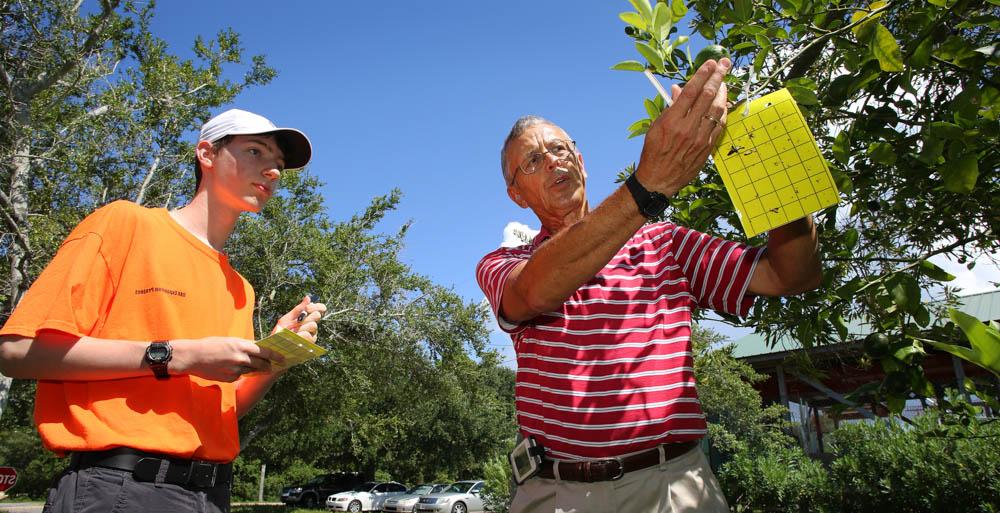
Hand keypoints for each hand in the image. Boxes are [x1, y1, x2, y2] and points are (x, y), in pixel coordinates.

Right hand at [170, 337, 283, 382]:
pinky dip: (238, 373)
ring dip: (254, 369)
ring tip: (251, 367)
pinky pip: (239, 376)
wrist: (192, 356)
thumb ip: (243, 346)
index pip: (264, 351)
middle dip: (268, 365)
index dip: (275, 356)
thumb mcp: (229, 341)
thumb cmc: (210, 345)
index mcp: (242, 346)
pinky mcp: (230, 378)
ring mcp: (235, 370)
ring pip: (251, 370)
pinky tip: (229, 369)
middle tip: (272, 366)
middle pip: (261, 364)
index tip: (283, 358)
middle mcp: (241, 358)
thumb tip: (256, 349)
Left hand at [273, 295, 327, 342]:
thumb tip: (308, 297)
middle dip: (307, 316)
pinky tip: (295, 336)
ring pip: (313, 325)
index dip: (318, 306)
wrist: (275, 346)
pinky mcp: (310, 344)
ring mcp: (312, 335)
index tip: (308, 308)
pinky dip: (301, 334)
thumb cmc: (280, 332)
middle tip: (298, 320)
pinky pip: (308, 335)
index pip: (318, 309)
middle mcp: (311, 326)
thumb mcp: (287, 318)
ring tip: (294, 331)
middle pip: (316, 316)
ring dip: (302, 326)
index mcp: (307, 318)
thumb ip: (298, 309)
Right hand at [635, 57, 730, 195]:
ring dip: (723, 92)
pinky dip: (723, 111)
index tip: (710, 63)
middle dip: (718, 77)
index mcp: (672, 121)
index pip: (691, 91)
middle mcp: (688, 128)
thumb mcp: (655, 127)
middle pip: (708, 96)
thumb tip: (678, 89)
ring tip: (724, 81)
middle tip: (724, 64)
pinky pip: (719, 125)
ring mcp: (700, 138)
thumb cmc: (654, 152)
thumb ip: (669, 108)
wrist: (658, 180)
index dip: (703, 74)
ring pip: (717, 109)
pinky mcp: (707, 147)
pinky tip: (723, 103)